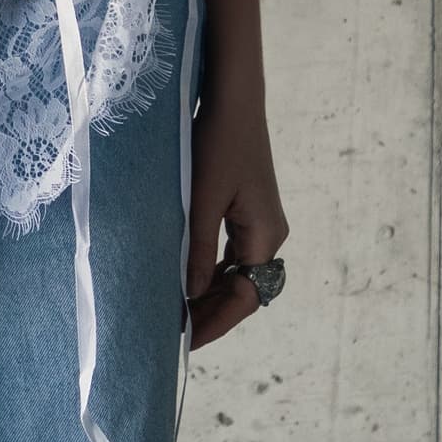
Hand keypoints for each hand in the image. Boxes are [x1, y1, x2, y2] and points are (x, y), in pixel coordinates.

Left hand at [184, 81, 288, 348]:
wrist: (233, 100)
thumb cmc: (217, 145)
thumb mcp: (201, 201)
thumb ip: (196, 250)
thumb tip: (187, 296)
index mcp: (265, 235)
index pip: (245, 298)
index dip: (214, 323)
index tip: (183, 342)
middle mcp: (269, 233)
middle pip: (242, 289)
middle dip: (209, 312)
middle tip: (173, 334)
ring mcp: (259, 221)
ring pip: (234, 273)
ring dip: (206, 292)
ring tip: (174, 312)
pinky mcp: (246, 209)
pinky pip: (229, 253)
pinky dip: (208, 269)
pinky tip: (182, 278)